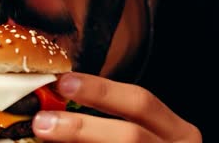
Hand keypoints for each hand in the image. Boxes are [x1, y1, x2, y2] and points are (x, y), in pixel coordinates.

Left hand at [32, 72, 201, 141]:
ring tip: (44, 136)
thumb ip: (108, 123)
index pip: (140, 102)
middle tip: (43, 121)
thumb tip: (57, 110)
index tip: (63, 82)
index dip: (100, 90)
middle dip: (82, 128)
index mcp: (176, 131)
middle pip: (130, 136)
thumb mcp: (145, 132)